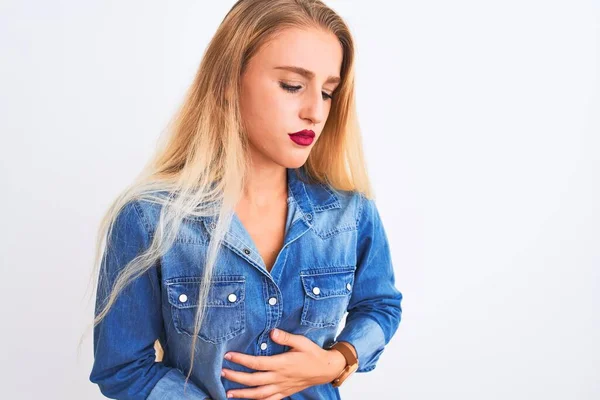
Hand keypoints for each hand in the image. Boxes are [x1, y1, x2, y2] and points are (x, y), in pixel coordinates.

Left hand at [221, 328, 346, 398]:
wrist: (326, 369)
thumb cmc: (313, 354)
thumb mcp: (301, 341)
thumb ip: (286, 337)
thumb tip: (272, 332)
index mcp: (281, 364)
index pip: (256, 363)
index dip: (241, 360)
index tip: (228, 355)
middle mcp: (279, 377)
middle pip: (253, 380)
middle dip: (236, 377)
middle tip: (222, 372)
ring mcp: (282, 387)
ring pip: (259, 394)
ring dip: (242, 394)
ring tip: (228, 393)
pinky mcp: (285, 393)